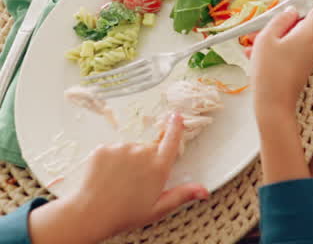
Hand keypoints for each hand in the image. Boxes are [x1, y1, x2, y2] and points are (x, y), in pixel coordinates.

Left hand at [29, 115, 207, 241]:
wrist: (89, 214)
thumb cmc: (124, 214)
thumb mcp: (158, 209)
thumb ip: (182, 195)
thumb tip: (205, 191)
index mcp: (159, 167)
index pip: (172, 140)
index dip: (175, 127)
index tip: (176, 116)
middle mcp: (143, 153)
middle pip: (148, 149)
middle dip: (144, 161)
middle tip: (134, 182)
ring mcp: (122, 148)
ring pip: (128, 150)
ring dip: (125, 161)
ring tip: (117, 182)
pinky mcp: (104, 148)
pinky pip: (111, 150)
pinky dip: (109, 160)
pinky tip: (105, 176)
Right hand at [250, 5, 312, 122]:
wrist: (274, 104)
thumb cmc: (269, 70)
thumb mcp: (267, 38)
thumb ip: (280, 20)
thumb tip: (290, 12)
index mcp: (311, 33)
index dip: (301, 9)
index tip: (284, 13)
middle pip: (302, 25)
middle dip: (280, 26)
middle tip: (259, 30)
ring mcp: (311, 57)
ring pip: (293, 39)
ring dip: (274, 39)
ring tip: (251, 46)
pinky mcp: (304, 67)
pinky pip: (292, 52)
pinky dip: (277, 51)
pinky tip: (255, 56)